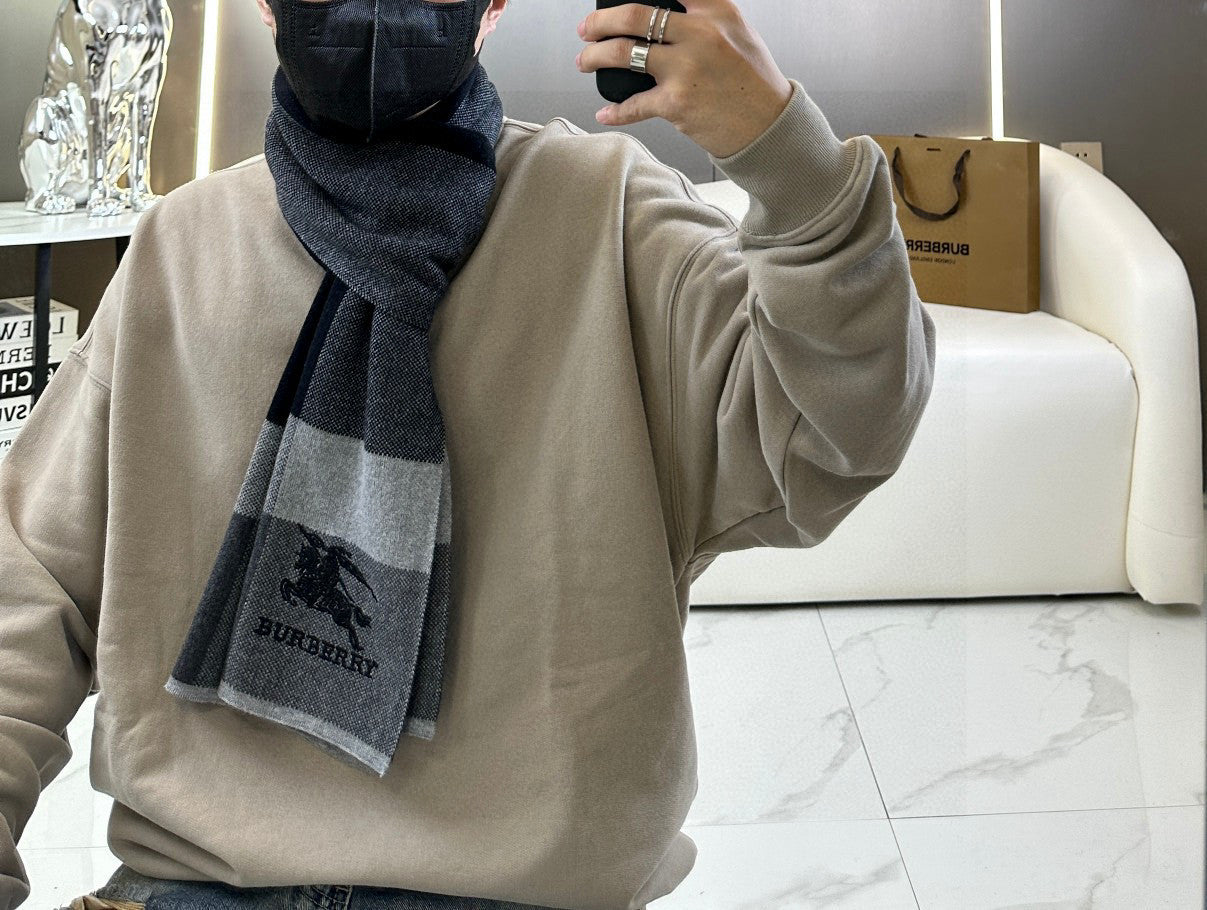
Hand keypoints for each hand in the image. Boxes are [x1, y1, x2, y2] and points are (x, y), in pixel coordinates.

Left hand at [575, 0, 793, 158]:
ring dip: (595, 56)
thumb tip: (664, 14)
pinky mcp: (676, 104)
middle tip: (587, 28)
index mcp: (716, 11)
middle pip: (635, 16)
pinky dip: (614, 111)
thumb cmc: (753, 83)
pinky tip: (604, 112)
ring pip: (624, 53)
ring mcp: (685, 69)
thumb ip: (704, 16)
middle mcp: (700, 34)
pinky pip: (633, 105)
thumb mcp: (738, 33)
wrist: (769, 127)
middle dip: (601, 21)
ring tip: (585, 60)